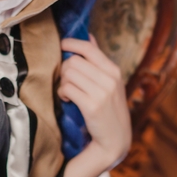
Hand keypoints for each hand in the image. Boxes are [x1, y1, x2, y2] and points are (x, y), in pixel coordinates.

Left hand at [58, 36, 130, 172]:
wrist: (115, 140)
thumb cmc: (109, 110)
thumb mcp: (110, 83)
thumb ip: (99, 60)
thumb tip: (88, 36)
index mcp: (114, 71)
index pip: (89, 48)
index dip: (71, 43)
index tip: (62, 45)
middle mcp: (110, 79)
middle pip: (74, 61)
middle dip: (64, 70)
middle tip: (66, 81)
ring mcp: (102, 92)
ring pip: (69, 74)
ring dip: (63, 82)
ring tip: (67, 92)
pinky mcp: (92, 106)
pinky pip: (67, 88)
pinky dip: (63, 93)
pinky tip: (67, 99)